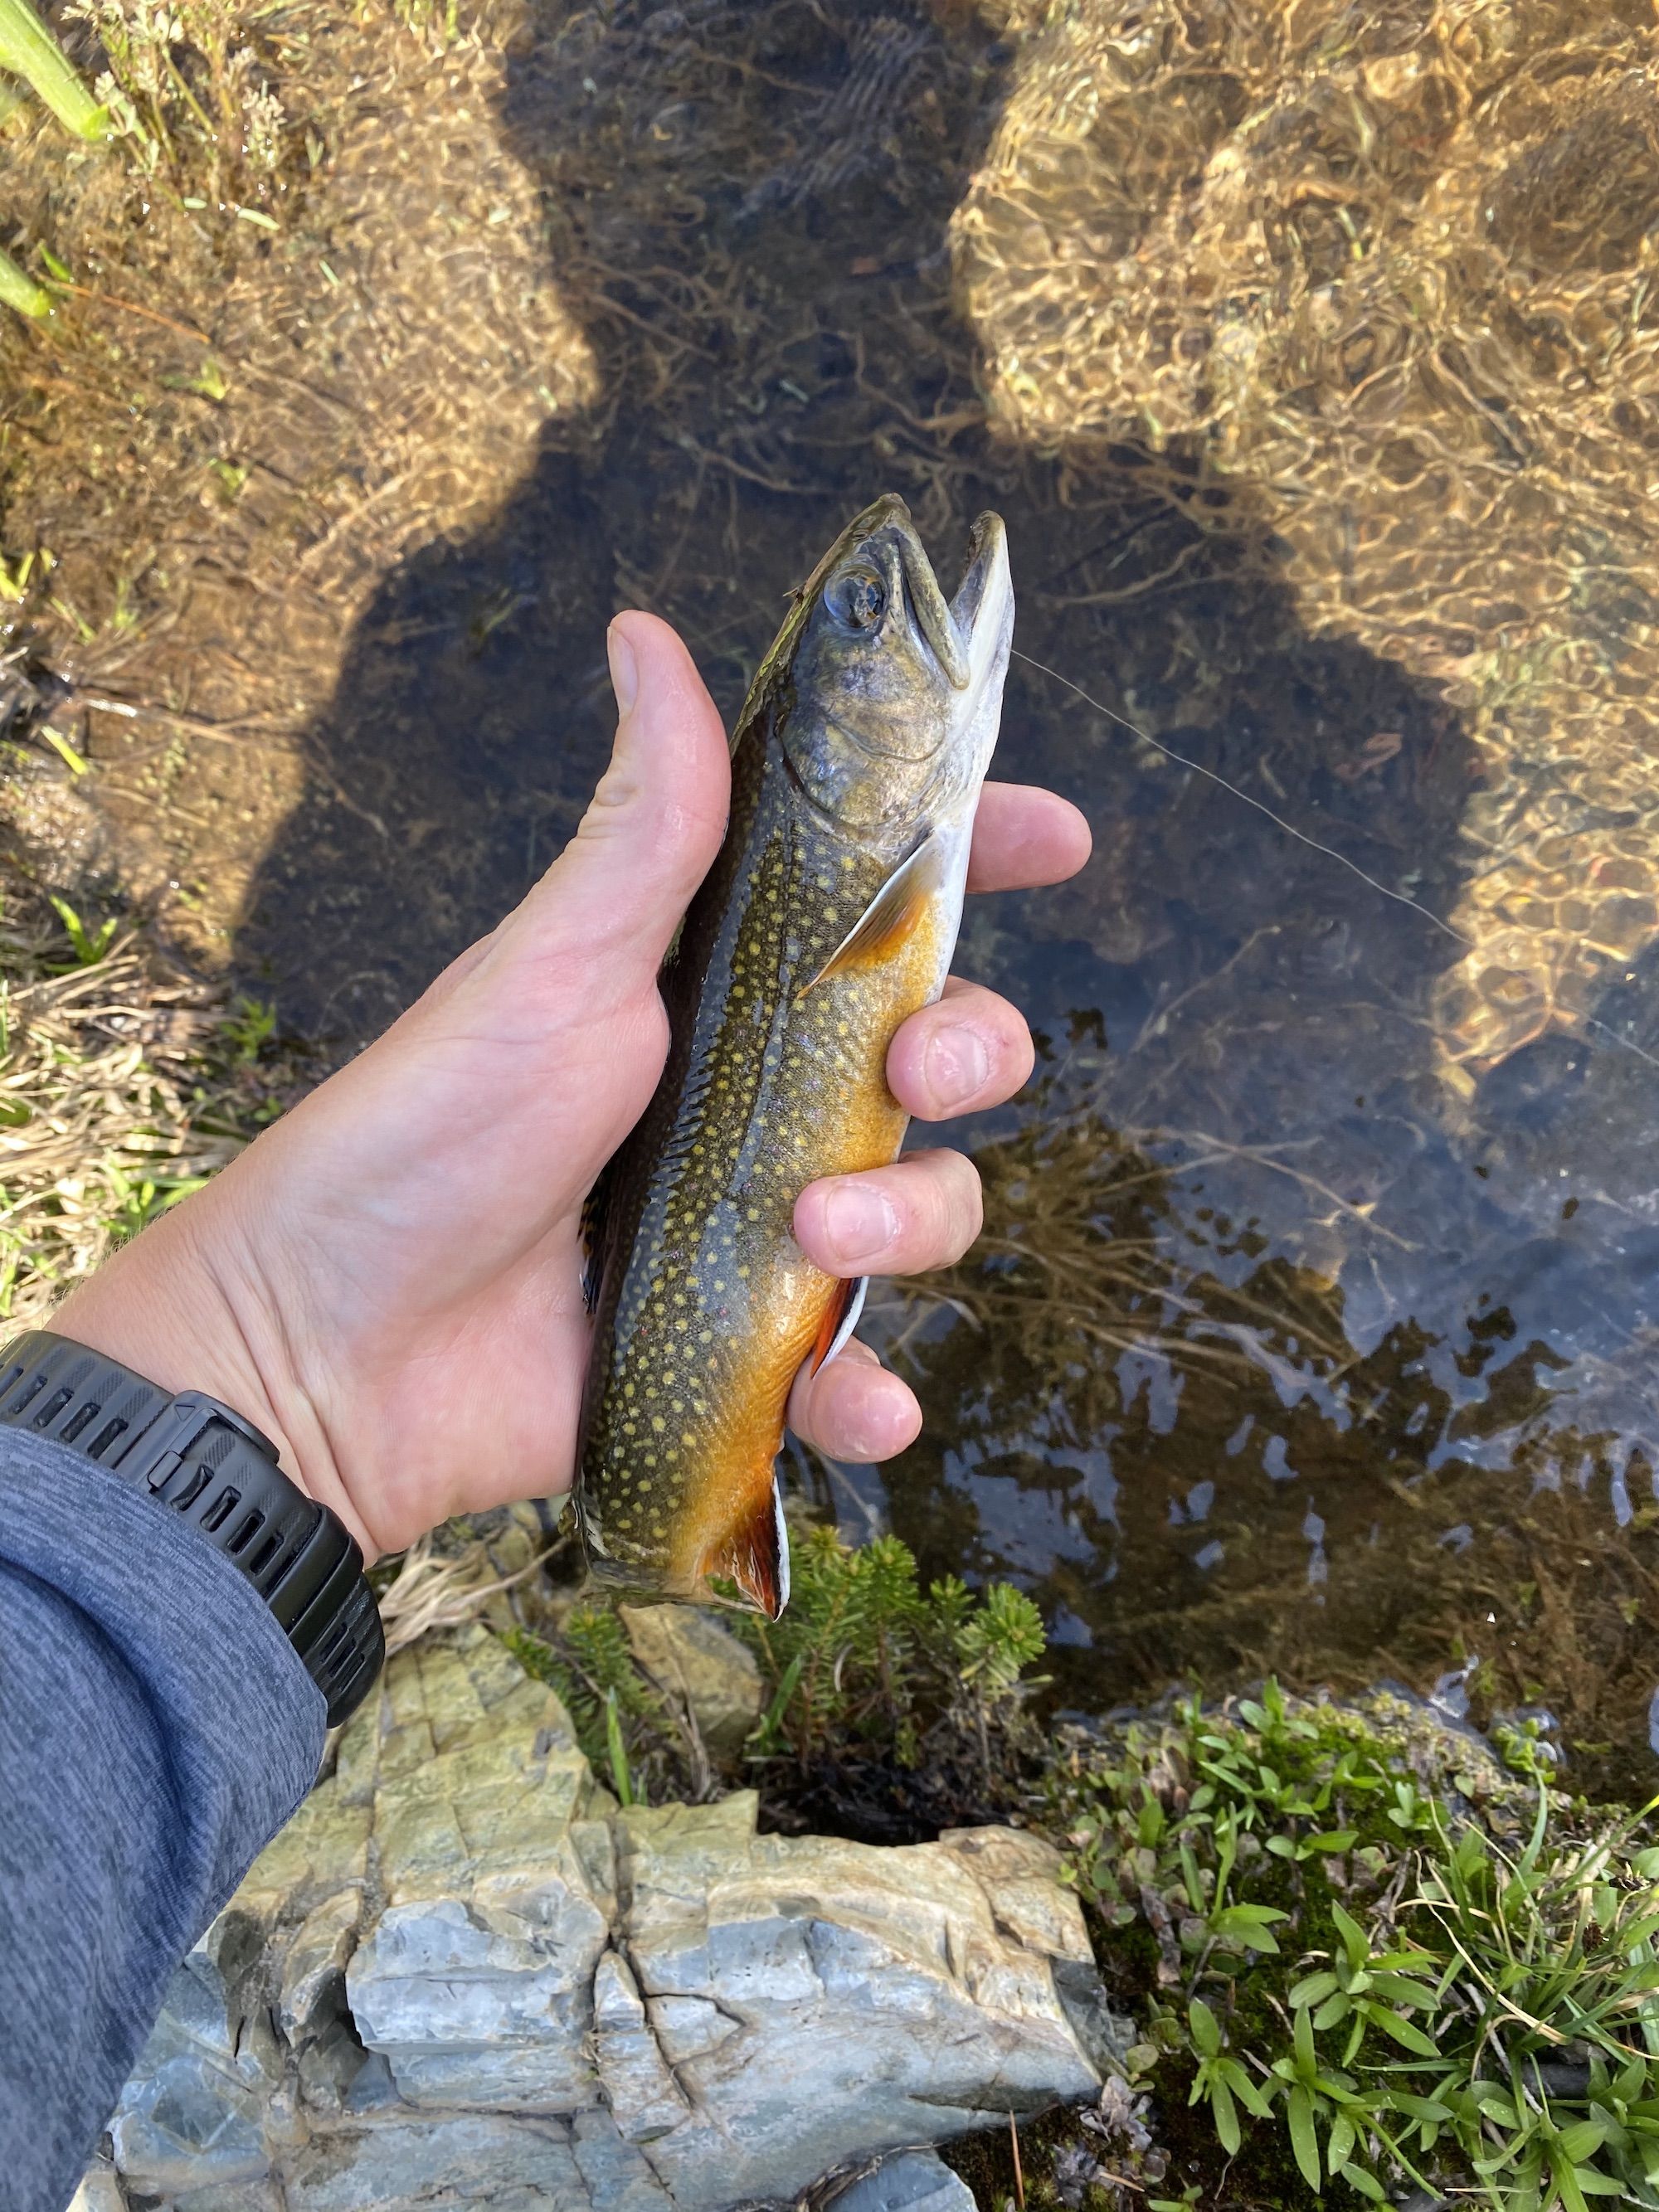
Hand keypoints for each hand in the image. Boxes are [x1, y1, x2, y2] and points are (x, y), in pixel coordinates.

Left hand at [55, 615, 1089, 1557]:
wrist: (332, 1346)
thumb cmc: (430, 1131)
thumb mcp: (553, 965)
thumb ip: (643, 823)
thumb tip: (646, 631)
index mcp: (719, 989)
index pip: (877, 907)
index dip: (978, 861)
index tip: (1057, 836)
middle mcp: (757, 1099)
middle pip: (942, 1054)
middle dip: (974, 1048)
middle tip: (914, 1068)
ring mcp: (758, 1228)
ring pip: (926, 1207)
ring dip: (910, 1221)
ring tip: (809, 1236)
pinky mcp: (745, 1351)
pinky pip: (859, 1372)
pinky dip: (872, 1393)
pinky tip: (848, 1402)